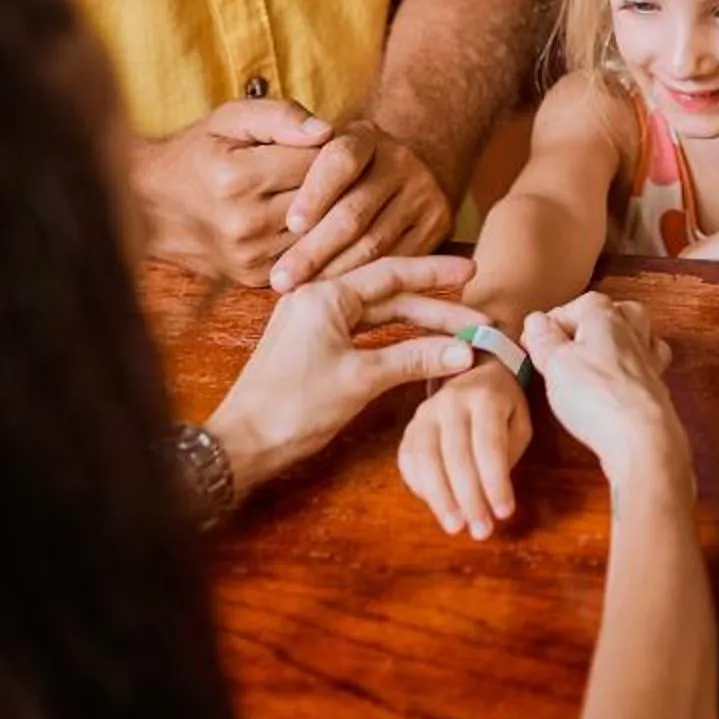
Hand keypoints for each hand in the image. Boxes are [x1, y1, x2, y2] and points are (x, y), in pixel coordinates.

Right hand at [135, 99, 333, 286]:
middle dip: (334, 179)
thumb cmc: (199, 152)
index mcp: (236, 179)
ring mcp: (249, 256)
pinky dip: (314, 236)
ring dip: (329, 210)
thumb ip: (280, 116)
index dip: (328, 147)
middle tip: (330, 164)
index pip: (317, 161)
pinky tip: (306, 216)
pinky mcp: (255, 277)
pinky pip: (307, 254)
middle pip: (325, 199)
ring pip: (322, 230)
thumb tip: (325, 132)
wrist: (154, 204)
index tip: (325, 140)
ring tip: (317, 187)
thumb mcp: (231, 119)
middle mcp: (243, 224)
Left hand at [205, 255, 487, 495]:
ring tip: (456, 332)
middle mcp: (316, 299)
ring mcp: (311, 322)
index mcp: (323, 296)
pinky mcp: (310, 344)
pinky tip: (418, 344)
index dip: (435, 275)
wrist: (242, 443)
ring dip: (417, 324)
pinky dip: (393, 337)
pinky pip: (361, 330)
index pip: (391, 274)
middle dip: (435, 308)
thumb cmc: (294, 408)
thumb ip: (414, 359)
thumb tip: (465, 352)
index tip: (471, 274)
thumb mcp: (361, 380)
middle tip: (476, 317)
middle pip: (388, 295)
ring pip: (376, 314)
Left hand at [276, 117, 457, 292]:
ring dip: (334, 272)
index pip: (342, 160)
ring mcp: (423, 193)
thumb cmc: (338, 169)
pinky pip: (397, 260)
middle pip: (355, 211)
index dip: (316, 194)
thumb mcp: (317, 148)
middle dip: (314, 250)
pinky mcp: (439, 224)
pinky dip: (362, 279)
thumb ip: (294, 159)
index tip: (291, 225)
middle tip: (281, 278)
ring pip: (375, 243)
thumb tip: (283, 213)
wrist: (400, 169)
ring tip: (300, 292)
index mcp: (366, 136)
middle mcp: (401, 161)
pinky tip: (334, 293)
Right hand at [400, 360, 534, 539]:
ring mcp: (425, 412)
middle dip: (469, 498)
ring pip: (426, 459)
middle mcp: (450, 401)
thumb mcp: (520, 421)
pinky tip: (434, 506)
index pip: (489, 445)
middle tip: (481, 531)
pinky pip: (407, 459)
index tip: (504, 514)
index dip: (496, 482)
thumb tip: (490, 494)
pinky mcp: (410, 426)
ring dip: (440, 498)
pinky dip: (419, 486)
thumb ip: (507, 453)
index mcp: (485, 396)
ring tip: (455, 527)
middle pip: (456, 455)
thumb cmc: (504, 405)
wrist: (475, 369)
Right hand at [526, 291, 686, 484]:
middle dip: (594, 321)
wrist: (641, 437)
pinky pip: (647, 364)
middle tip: (570, 342)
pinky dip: (634, 367)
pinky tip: (620, 381)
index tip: (535, 340)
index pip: (579, 304)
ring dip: (621, 340)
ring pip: (640, 334)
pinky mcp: (656, 387)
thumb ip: (545, 340)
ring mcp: (648, 360)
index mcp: (607, 318)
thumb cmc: (596, 395)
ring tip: (598, 356)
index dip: (554, 321)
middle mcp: (633, 333)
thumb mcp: (556, 364)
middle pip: (617, 312)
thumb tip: (536, 320)